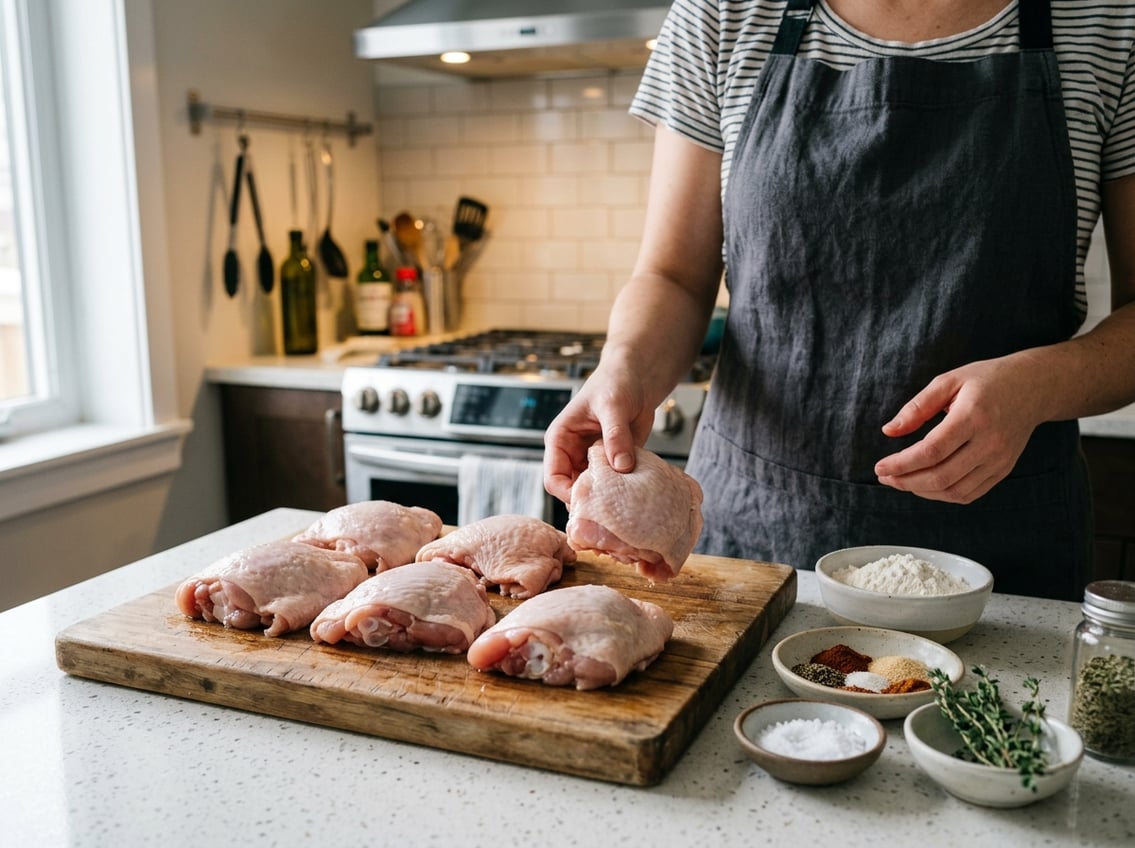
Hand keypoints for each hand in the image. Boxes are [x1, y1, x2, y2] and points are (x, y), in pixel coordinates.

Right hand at [543, 368, 654, 503]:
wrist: (637, 379)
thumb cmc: (615, 383)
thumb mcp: (613, 407)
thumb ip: (615, 436)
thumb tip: (621, 465)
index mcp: (560, 440)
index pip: (553, 478)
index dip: (569, 493)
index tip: (592, 500)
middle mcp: (573, 454)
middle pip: (572, 490)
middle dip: (590, 500)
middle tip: (612, 507)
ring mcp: (593, 461)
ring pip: (594, 491)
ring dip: (608, 497)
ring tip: (625, 500)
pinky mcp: (613, 464)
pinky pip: (614, 485)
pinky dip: (623, 491)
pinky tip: (635, 490)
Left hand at [873, 356, 1046, 503]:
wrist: (1033, 387)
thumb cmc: (986, 380)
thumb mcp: (949, 381)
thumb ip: (917, 407)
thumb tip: (889, 431)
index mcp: (973, 416)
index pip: (931, 451)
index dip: (901, 464)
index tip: (879, 467)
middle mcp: (990, 442)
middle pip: (941, 476)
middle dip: (906, 481)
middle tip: (885, 477)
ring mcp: (999, 460)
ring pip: (954, 491)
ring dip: (922, 491)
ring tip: (901, 481)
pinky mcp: (1004, 470)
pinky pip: (970, 494)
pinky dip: (943, 495)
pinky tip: (925, 485)